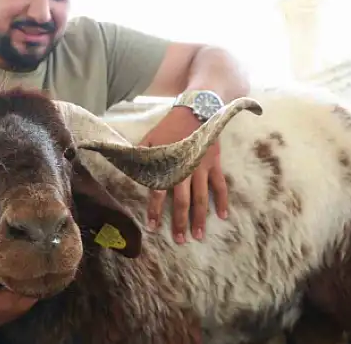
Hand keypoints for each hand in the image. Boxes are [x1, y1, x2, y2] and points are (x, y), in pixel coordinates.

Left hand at [140, 106, 227, 243]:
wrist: (196, 109)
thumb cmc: (170, 126)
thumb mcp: (150, 137)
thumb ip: (140, 154)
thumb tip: (128, 167)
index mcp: (168, 164)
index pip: (159, 192)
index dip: (156, 210)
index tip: (153, 227)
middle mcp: (186, 169)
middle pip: (183, 200)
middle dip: (180, 221)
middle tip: (180, 240)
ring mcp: (203, 167)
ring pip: (202, 198)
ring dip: (200, 218)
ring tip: (198, 235)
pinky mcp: (215, 164)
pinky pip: (220, 186)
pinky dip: (222, 201)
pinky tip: (222, 216)